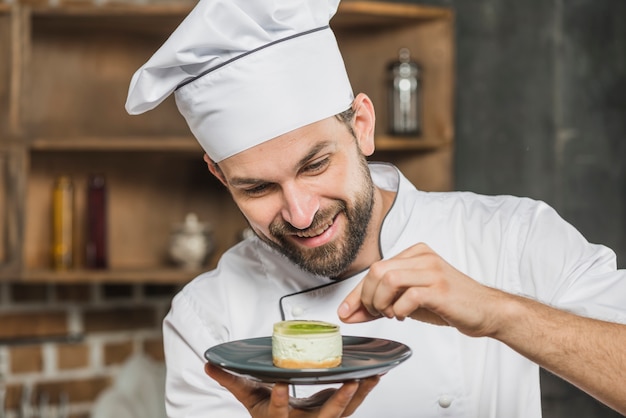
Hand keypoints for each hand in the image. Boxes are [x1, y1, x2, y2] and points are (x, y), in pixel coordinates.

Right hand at [205, 363, 379, 416]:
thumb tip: (210, 365)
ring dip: (359, 394)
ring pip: (344, 411)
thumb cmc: (269, 412)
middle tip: (348, 384)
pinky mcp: (336, 414)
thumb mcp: (250, 399)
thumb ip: (232, 381)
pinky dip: (366, 389)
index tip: (282, 384)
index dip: (280, 399)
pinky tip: (377, 374)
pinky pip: (354, 404)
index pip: (278, 411)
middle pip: (323, 416)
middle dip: (336, 402)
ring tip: (371, 376)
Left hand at [338, 242, 504, 337]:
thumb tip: (350, 313)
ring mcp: (432, 271)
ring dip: (381, 303)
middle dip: (366, 297)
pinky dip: (399, 310)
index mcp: (414, 254)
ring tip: (390, 314)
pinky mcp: (440, 288)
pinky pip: (408, 296)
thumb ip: (381, 303)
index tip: (346, 311)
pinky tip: (404, 315)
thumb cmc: (448, 303)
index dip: (356, 292)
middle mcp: (422, 257)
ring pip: (388, 279)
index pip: (375, 269)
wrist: (486, 311)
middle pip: (377, 270)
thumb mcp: (410, 300)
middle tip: (374, 313)